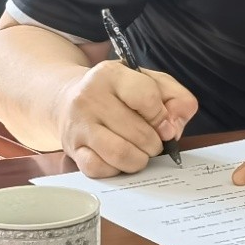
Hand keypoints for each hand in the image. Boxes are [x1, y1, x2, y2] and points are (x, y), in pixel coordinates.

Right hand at [54, 60, 197, 177]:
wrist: (69, 97)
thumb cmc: (117, 91)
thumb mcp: (150, 81)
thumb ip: (176, 99)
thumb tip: (173, 129)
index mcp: (111, 74)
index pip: (147, 98)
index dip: (162, 117)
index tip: (164, 124)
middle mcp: (90, 97)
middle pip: (138, 132)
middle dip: (154, 143)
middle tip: (153, 142)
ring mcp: (79, 124)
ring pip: (120, 154)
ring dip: (139, 160)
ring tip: (140, 152)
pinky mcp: (72, 149)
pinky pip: (100, 169)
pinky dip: (116, 170)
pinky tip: (119, 159)